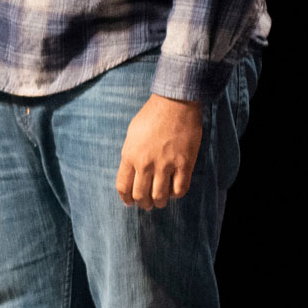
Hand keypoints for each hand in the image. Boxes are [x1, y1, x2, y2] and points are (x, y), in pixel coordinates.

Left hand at [116, 94, 203, 208]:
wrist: (175, 103)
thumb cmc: (152, 115)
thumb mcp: (132, 134)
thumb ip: (131, 154)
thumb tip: (132, 172)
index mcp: (130, 155)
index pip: (123, 187)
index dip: (126, 199)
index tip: (129, 203)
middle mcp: (145, 163)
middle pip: (141, 195)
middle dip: (143, 204)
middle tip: (147, 204)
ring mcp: (165, 165)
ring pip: (160, 197)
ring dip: (159, 202)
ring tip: (161, 201)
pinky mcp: (184, 164)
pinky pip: (180, 189)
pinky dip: (176, 194)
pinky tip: (175, 190)